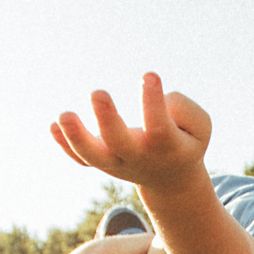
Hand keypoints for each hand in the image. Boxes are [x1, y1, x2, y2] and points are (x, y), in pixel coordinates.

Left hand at [51, 73, 212, 187]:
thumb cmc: (185, 140)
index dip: (153, 102)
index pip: (159, 127)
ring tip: (63, 115)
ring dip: (76, 136)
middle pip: (119, 142)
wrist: (170, 178)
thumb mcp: (201, 127)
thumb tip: (157, 99)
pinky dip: (65, 145)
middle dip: (107, 118)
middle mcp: (138, 157)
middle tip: (98, 92)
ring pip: (92, 155)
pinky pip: (80, 158)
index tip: (149, 75)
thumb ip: (185, 109)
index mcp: (167, 147)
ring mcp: (117, 162)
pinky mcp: (102, 161)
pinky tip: (53, 126)